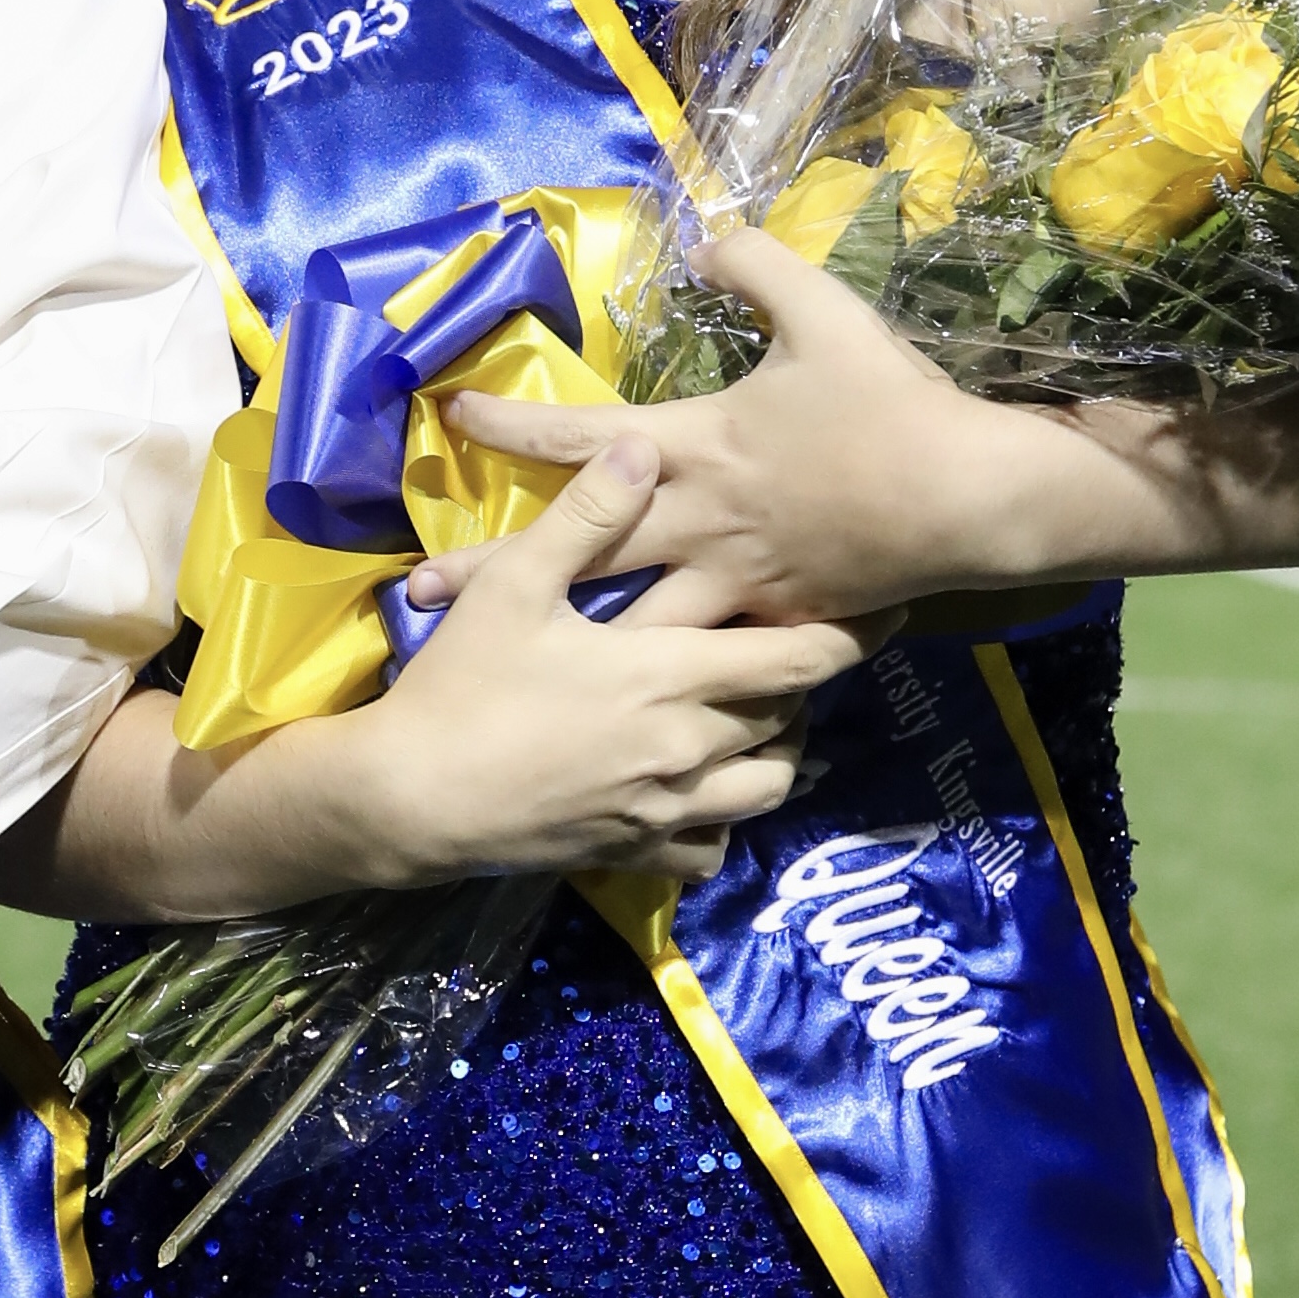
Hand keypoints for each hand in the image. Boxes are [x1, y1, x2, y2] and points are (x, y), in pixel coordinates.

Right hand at [292, 434, 882, 884]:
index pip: (798, 658)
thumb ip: (588, 515)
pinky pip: (712, 848)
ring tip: (761, 718)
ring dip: (777, 750)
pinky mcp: (635, 852)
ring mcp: (666, 809)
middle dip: (805, 684)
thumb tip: (644, 445)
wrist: (410, 799)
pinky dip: (724, 822)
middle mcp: (689, 747)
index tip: (888, 611)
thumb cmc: (462, 685)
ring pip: (767, 786)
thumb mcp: (515, 585)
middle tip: (801, 648)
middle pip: (790, 718)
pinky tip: (704, 795)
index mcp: (671, 675)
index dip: (853, 635)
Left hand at [434, 225, 1104, 628]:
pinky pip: (717, 658)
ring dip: (568, 647)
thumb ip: (758, 266)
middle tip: (419, 599)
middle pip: (574, 556)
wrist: (969, 497)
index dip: (508, 427)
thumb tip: (705, 236)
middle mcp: (698, 525)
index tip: (447, 419)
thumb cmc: (890, 404)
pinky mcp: (782, 620)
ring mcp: (738, 583)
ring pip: (633, 627)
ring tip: (507, 675)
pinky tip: (636, 711)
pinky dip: (677, 681)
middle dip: (493, 577)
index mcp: (694, 449)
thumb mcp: (824, 311)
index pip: (578, 439)